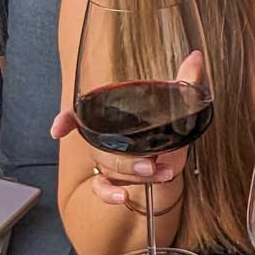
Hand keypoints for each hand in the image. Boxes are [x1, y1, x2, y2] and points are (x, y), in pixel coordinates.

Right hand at [50, 51, 202, 207]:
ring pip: (107, 166)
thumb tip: (196, 56)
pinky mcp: (115, 178)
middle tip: (149, 165)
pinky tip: (122, 197)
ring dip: (130, 173)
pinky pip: (101, 187)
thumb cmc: (171, 126)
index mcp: (116, 113)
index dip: (67, 119)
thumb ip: (186, 81)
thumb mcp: (179, 103)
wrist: (176, 155)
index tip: (58, 129)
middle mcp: (108, 134)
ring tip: (159, 173)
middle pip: (100, 146)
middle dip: (125, 158)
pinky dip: (108, 194)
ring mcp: (109, 157)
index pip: (82, 111)